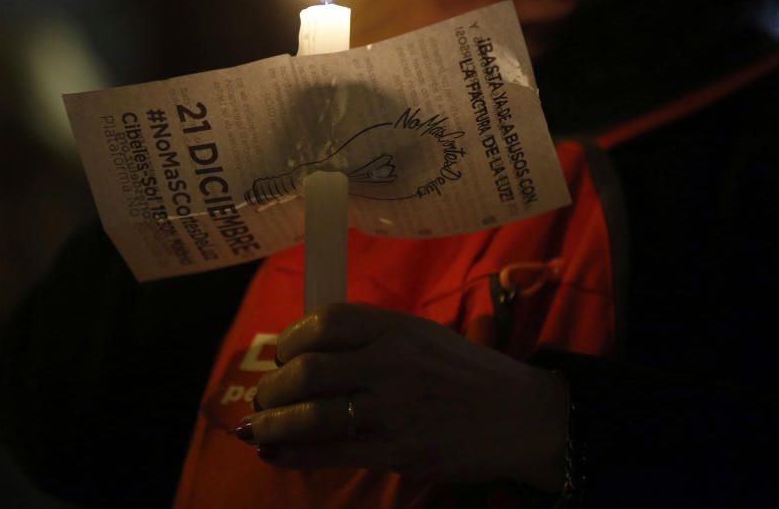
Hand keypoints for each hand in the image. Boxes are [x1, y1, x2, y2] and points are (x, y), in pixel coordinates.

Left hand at [238, 303, 567, 490]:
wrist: (521, 416)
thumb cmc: (469, 374)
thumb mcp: (424, 337)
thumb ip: (375, 339)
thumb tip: (312, 351)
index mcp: (397, 327)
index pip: (325, 322)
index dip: (291, 339)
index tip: (282, 354)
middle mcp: (391, 363)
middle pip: (308, 370)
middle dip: (273, 387)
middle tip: (265, 396)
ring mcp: (392, 409)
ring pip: (311, 414)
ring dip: (272, 423)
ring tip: (257, 427)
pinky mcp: (396, 450)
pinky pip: (330, 452)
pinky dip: (292, 454)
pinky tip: (274, 454)